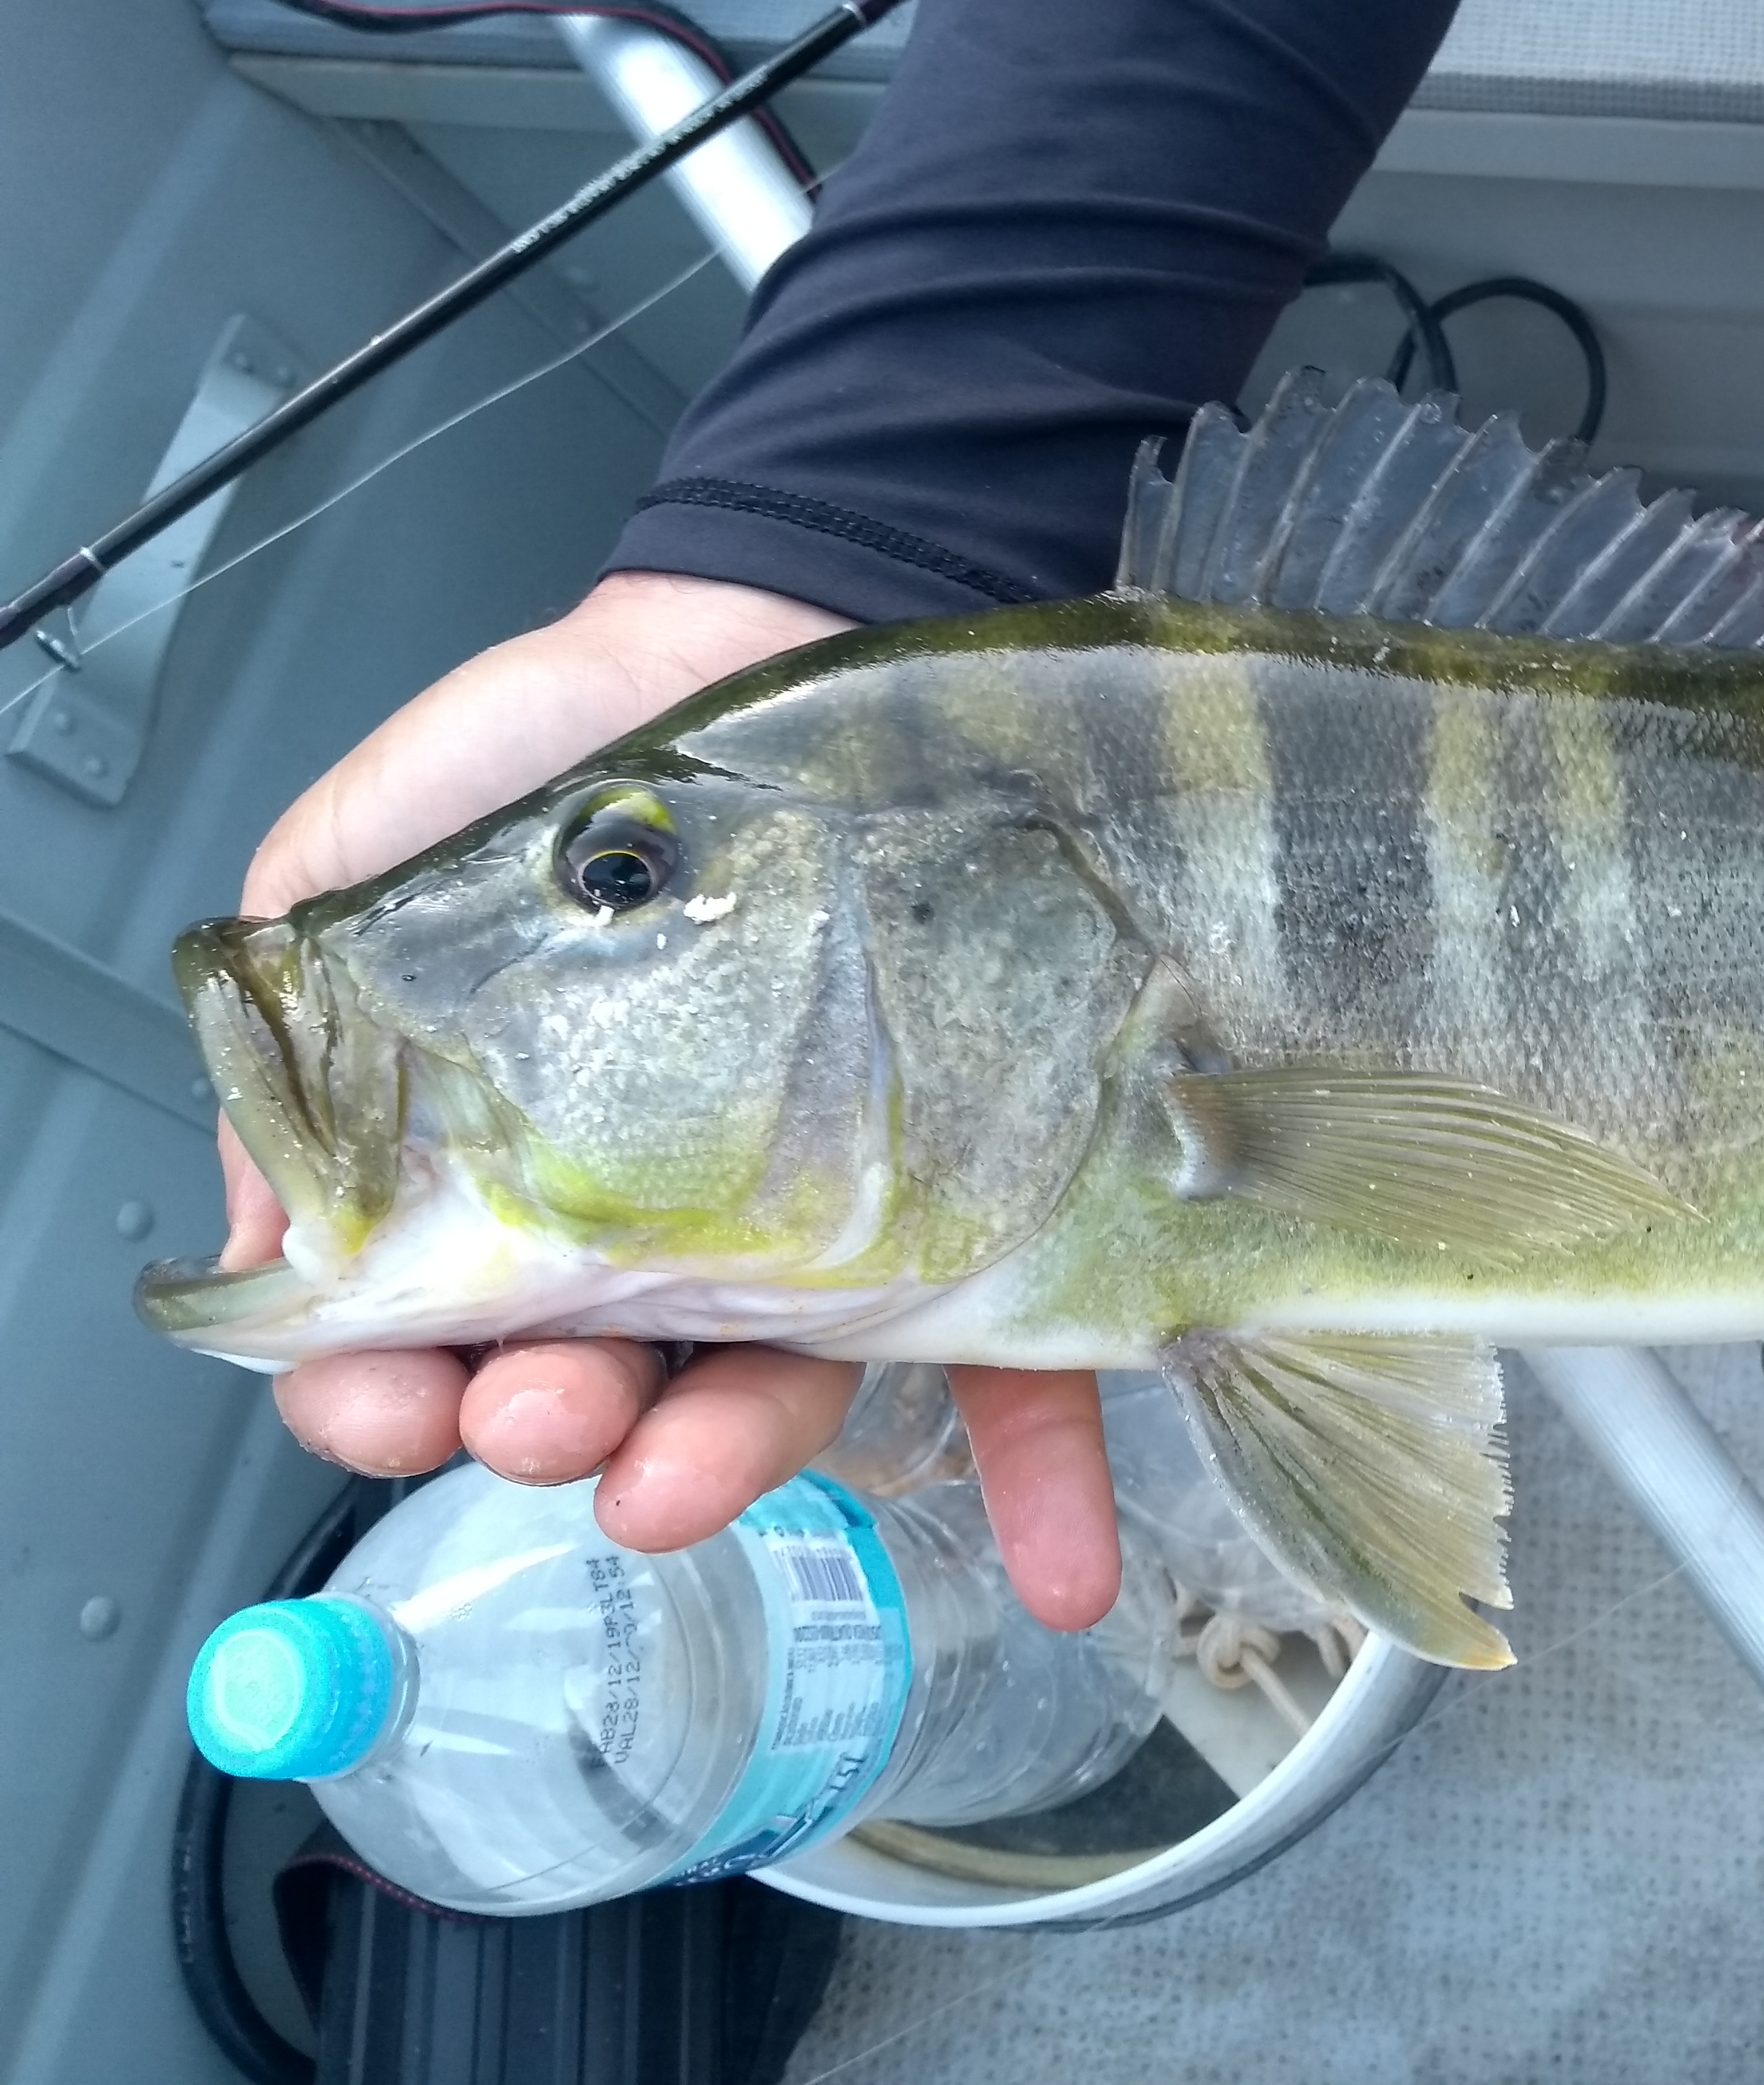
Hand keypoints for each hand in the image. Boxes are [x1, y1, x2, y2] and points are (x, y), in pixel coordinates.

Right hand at [233, 571, 1124, 1628]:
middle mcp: (681, 1232)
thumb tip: (260, 1227)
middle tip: (545, 1417)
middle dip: (563, 1434)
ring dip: (734, 1462)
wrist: (777, 638)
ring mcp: (834, 1232)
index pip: (438, 1342)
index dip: (394, 1399)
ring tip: (698, 1473)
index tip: (383, 1401)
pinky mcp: (987, 1204)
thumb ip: (305, 1035)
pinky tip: (1058, 1571)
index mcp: (532, 1179)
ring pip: (786, 1396)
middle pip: (610, 1392)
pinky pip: (1024, 1361)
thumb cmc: (577, 762)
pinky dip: (1042, 1480)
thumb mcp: (372, 868)